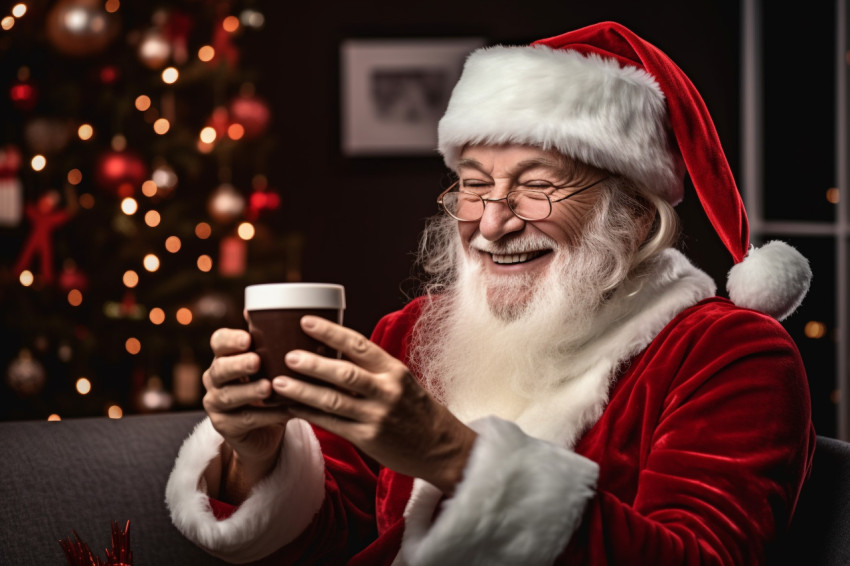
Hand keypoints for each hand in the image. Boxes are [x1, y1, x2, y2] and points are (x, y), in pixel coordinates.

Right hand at [202, 328, 290, 499]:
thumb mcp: (273, 364)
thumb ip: (274, 342)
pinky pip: (244, 420)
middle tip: (257, 361)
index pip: (218, 342)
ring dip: (249, 391)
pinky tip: (284, 411)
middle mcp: (215, 378)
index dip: (229, 340)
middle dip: (237, 364)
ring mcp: (216, 404)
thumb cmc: (272, 388)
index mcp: (225, 357)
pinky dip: (266, 415)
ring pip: (228, 396)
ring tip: (268, 387)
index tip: (247, 339)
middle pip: (219, 368)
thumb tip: (279, 311)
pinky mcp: (225, 427)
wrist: (267, 431)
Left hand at [271, 316, 476, 494]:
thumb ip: (372, 368)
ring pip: (334, 400)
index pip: (359, 345)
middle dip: (312, 364)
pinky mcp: (368, 439)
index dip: (330, 332)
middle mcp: (387, 391)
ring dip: (303, 391)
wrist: (440, 447)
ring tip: (278, 383)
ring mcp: (377, 416)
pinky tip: (291, 408)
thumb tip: (331, 350)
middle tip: (287, 355)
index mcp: (394, 370)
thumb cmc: (416, 410)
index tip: (304, 322)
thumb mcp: (401, 381)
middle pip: (344, 373)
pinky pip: (333, 424)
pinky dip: (310, 414)